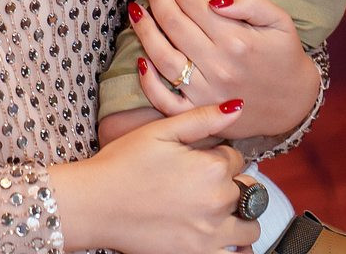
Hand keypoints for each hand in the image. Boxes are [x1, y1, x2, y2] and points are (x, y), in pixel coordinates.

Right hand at [51, 101, 258, 253]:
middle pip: (246, 190)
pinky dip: (233, 246)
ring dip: (238, 216)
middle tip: (200, 181)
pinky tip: (214, 233)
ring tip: (211, 208)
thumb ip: (202, 119)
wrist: (96, 203)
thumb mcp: (160, 130)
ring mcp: (211, 234)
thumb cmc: (123, 163)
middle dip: (230, 183)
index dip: (220, 154)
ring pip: (249, 227)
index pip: (236, 158)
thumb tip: (237, 107)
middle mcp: (218, 202)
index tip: (200, 157)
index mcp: (212, 167)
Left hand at [126, 0, 320, 139]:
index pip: (192, 2)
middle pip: (173, 23)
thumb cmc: (284, 55)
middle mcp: (217, 66)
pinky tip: (139, 59)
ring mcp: (205, 93)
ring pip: (163, 57)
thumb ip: (251, 2)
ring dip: (144, 30)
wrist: (295, 103)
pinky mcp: (199, 113)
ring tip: (134, 8)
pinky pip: (166, 100)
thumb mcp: (280, 20)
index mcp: (236, 40)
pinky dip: (148, 83)